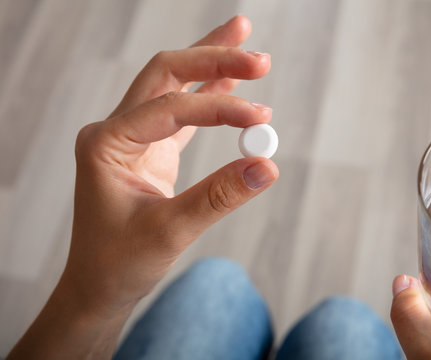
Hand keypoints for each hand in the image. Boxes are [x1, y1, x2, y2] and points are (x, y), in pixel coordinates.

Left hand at [8, 15, 277, 358]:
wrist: (98, 284)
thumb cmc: (120, 262)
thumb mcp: (172, 231)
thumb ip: (220, 196)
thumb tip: (267, 166)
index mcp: (107, 143)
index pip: (171, 107)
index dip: (221, 109)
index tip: (261, 121)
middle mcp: (115, 130)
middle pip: (166, 74)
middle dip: (212, 59)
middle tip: (258, 58)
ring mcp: (131, 136)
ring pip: (172, 84)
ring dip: (210, 64)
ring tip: (243, 37)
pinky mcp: (148, 148)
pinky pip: (180, 112)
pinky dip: (208, 95)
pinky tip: (231, 80)